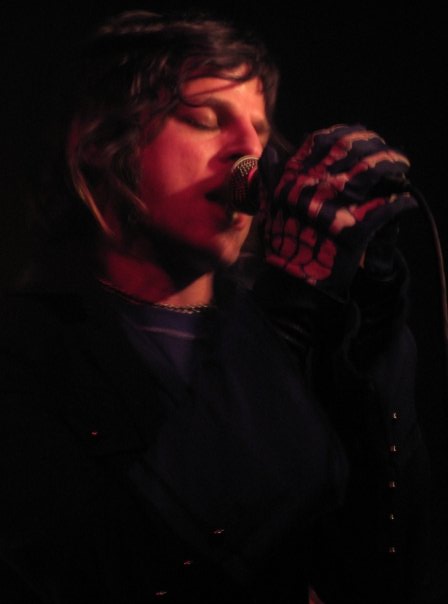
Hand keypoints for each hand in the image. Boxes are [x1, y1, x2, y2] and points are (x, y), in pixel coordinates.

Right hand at [260, 124, 416, 299]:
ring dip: (392, 166)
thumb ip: (269, 175)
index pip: (323, 142)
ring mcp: (336, 206)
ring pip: (372, 174)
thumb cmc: (281, 241)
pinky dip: (398, 203)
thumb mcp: (268, 204)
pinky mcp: (354, 228)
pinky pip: (384, 208)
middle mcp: (316, 186)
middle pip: (353, 153)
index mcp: (295, 178)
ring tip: (401, 168)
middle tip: (390, 151)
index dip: (346, 135)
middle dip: (376, 147)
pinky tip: (405, 201)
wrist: (291, 277)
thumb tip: (271, 151)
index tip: (361, 135)